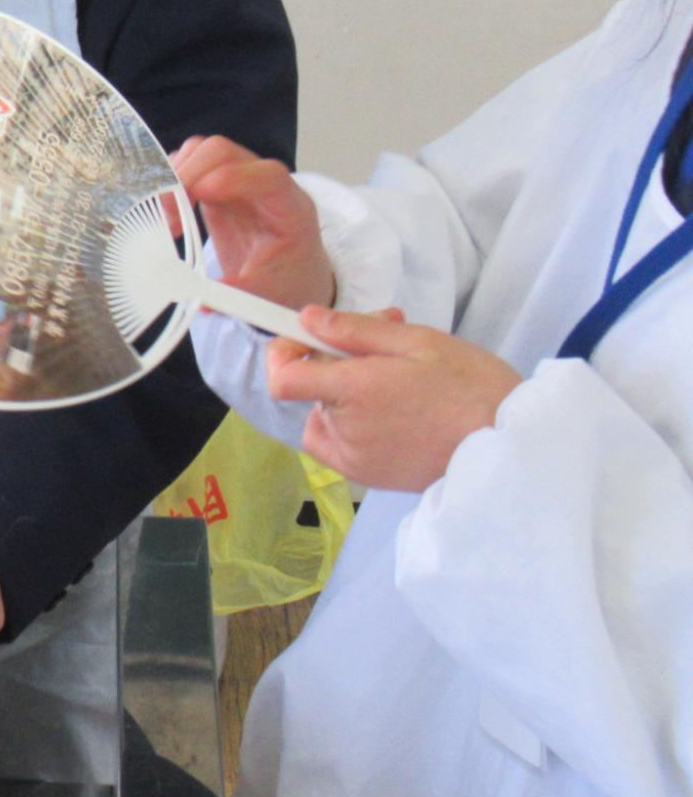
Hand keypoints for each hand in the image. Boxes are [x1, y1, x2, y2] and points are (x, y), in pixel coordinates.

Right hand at [172, 134, 335, 311]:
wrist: (288, 272)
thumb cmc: (285, 278)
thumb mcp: (268, 293)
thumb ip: (238, 293)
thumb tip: (203, 300)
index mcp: (289, 207)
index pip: (268, 175)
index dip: (233, 178)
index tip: (200, 194)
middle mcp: (263, 183)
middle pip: (224, 152)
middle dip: (189, 174)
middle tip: (169, 212)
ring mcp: (238, 178)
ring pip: (202, 152)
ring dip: (175, 176)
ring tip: (167, 216)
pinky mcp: (216, 183)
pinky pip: (190, 163)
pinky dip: (171, 179)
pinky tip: (167, 210)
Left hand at [266, 306, 521, 491]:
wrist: (512, 448)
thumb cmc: (472, 388)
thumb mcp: (416, 341)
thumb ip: (353, 330)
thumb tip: (307, 319)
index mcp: (353, 393)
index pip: (283, 378)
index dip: (284, 353)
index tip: (306, 337)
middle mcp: (346, 431)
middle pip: (312, 389)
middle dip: (339, 360)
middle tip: (388, 338)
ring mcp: (356, 460)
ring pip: (328, 415)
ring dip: (350, 391)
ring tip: (401, 373)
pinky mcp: (371, 478)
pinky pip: (343, 443)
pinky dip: (357, 422)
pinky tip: (397, 407)